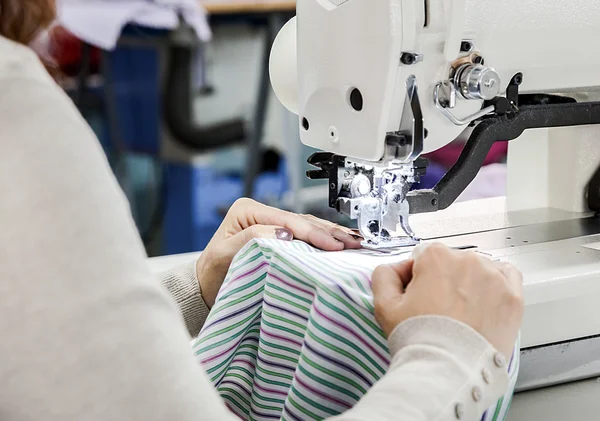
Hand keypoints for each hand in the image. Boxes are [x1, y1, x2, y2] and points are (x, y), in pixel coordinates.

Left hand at [196, 198, 361, 307]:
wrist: (206, 288)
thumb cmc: (212, 273)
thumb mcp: (225, 254)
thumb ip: (251, 238)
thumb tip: (284, 232)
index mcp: (247, 210)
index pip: (288, 220)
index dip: (312, 232)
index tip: (333, 245)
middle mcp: (261, 212)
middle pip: (302, 220)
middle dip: (328, 232)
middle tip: (354, 242)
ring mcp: (272, 223)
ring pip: (308, 226)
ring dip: (331, 234)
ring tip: (355, 241)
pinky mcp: (280, 236)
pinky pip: (305, 236)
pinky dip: (324, 240)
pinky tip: (341, 243)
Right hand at [372, 243, 523, 356]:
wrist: (449, 370)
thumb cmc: (420, 339)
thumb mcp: (384, 305)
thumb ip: (384, 275)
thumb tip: (394, 268)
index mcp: (436, 256)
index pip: (423, 258)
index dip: (416, 278)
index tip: (416, 297)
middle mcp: (467, 260)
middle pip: (451, 263)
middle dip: (443, 281)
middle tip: (437, 310)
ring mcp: (494, 277)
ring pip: (477, 270)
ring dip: (469, 284)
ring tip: (460, 313)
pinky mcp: (513, 296)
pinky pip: (507, 277)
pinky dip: (496, 285)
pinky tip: (484, 302)